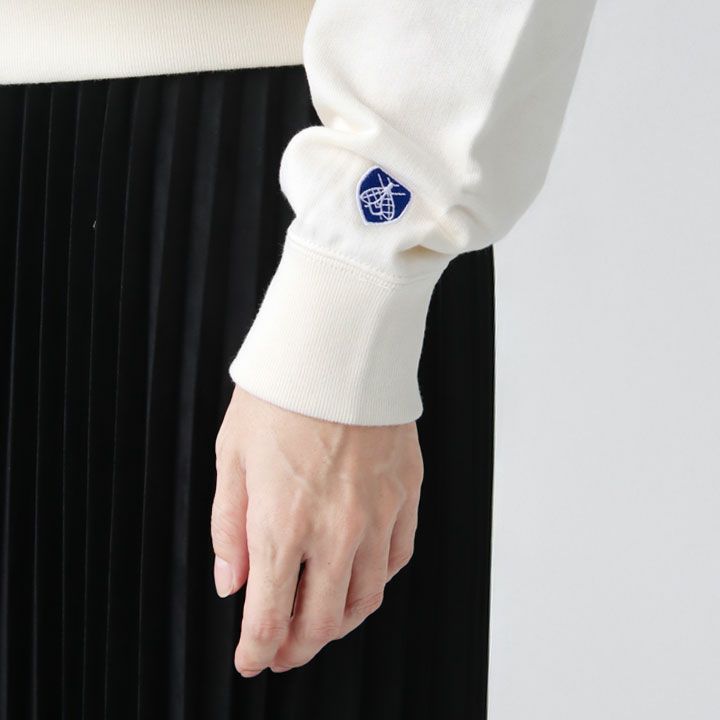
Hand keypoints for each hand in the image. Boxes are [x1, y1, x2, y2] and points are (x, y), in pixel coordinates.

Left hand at [211, 385, 423, 676]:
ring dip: (340, 623)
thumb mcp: (232, 458)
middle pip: (322, 621)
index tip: (250, 660)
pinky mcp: (406, 495)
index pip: (269, 616)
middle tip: (282, 652)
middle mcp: (336, 530)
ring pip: (366, 599)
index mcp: (282, 523)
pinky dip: (376, 582)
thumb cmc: (280, 395)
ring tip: (321, 623)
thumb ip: (228, 529)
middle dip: (296, 648)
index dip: (256, 650)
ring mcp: (378, 515)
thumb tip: (230, 583)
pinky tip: (360, 579)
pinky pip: (397, 559)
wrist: (336, 348)